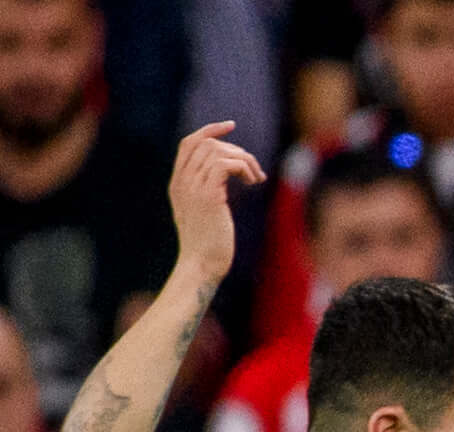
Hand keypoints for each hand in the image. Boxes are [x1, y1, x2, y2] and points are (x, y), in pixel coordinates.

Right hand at [168, 123, 263, 287]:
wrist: (202, 264)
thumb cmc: (209, 243)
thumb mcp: (205, 211)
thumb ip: (208, 190)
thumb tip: (228, 174)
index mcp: (177, 182)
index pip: (188, 143)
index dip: (210, 131)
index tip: (231, 126)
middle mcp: (181, 181)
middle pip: (204, 143)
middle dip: (235, 149)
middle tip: (254, 171)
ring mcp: (192, 187)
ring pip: (216, 152)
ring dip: (244, 160)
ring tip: (256, 179)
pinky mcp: (208, 196)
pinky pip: (225, 165)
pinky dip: (243, 167)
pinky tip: (253, 182)